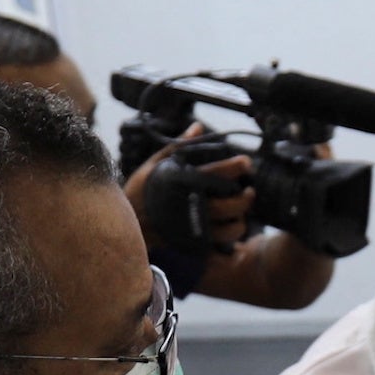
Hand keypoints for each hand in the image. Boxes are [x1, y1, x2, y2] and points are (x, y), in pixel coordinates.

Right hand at [122, 120, 252, 254]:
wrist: (125, 223)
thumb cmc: (141, 191)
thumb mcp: (156, 165)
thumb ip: (179, 147)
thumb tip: (198, 126)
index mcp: (186, 184)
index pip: (218, 173)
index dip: (236, 167)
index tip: (246, 163)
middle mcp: (193, 206)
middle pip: (231, 204)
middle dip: (246, 198)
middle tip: (249, 192)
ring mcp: (193, 228)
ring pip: (230, 229)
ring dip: (240, 221)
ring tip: (240, 213)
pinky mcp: (192, 245)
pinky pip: (220, 247)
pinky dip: (230, 241)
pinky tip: (230, 230)